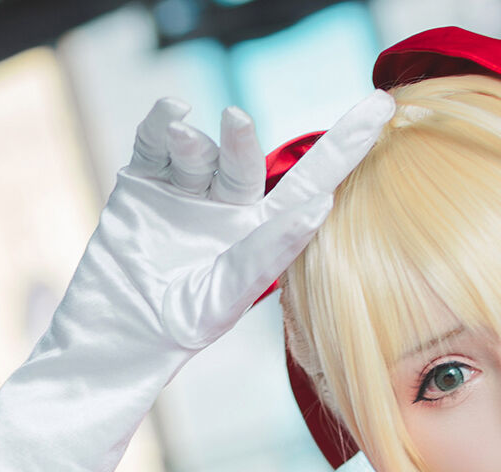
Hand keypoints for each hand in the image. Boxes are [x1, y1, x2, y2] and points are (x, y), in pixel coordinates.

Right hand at [0, 89, 393, 471]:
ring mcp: (187, 190)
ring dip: (192, 140)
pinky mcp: (145, 180)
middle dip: (240, 139)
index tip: (381, 105)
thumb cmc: (184, 326)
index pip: (312, 183)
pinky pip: (157, 141)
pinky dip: (162, 123)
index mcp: (264, 233)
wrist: (119, 335)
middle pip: (245, 160)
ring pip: (199, 150)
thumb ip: (270, 250)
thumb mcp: (231, 294)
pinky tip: (172, 114)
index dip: (346, 147)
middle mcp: (229, 206)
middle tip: (237, 119)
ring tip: (181, 132)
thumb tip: (319, 205)